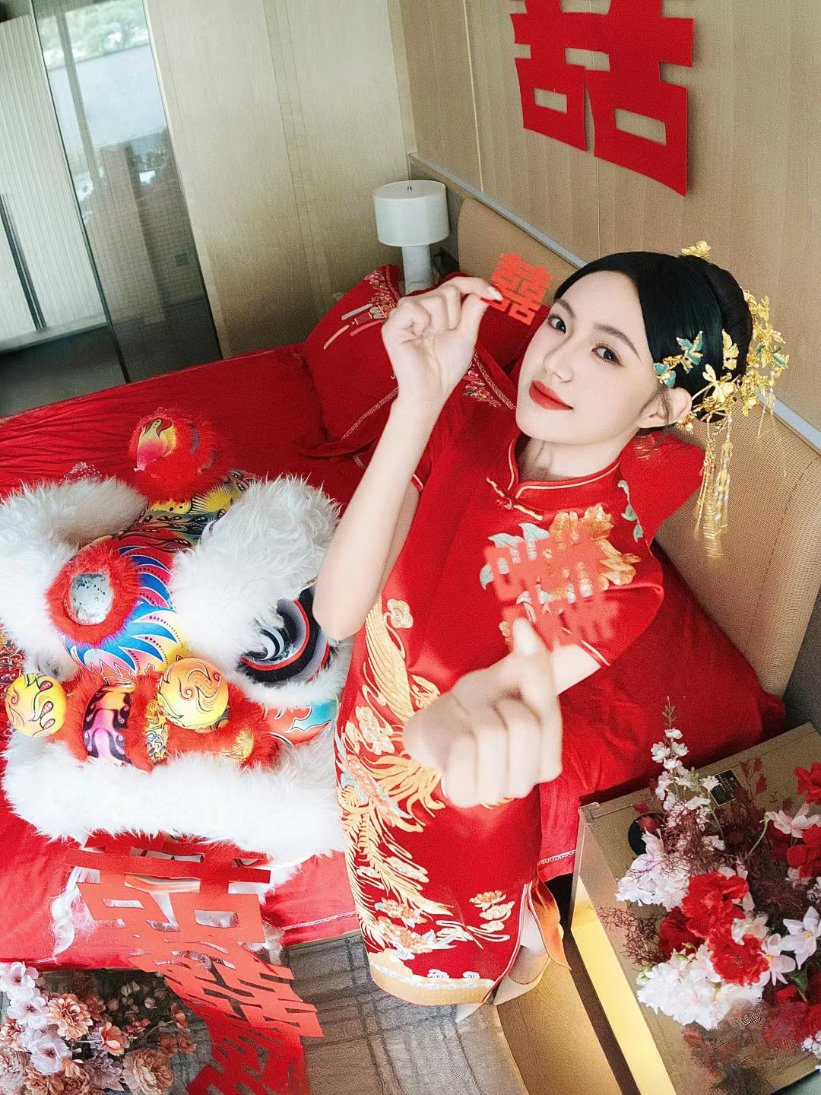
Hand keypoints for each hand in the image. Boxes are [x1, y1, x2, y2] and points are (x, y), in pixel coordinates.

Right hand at [382, 276, 502, 412]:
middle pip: (448, 290)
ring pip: (434, 298)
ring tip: (431, 340)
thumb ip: (473, 311)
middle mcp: (419, 306)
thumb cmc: (446, 368)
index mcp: (435, 308)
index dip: (476, 285)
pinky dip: (422, 322)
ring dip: (440, 323)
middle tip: (444, 337)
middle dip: (454, 317)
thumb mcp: (467, 336)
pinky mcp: (392, 324)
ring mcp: (403, 314)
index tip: (496, 295)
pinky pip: (412, 307)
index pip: (456, 284)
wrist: (431, 391)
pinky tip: (418, 338)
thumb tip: (486, 291)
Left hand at [403, 619, 561, 807]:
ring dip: (475, 718)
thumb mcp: (510, 677)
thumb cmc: (482, 702)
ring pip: (492, 736)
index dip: (533, 681)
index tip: (517, 654)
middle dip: (497, 705)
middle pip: (524, 727)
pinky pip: (463, 753)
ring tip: (471, 724)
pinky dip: (456, 737)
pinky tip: (457, 743)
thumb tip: (527, 625)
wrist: (441, 723)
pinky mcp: (463, 794)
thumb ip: (529, 659)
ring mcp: (497, 792)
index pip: (550, 717)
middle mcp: (529, 782)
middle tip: (487, 708)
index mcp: (549, 760)